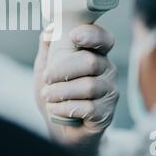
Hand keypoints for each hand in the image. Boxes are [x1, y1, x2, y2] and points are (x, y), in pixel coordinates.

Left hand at [34, 25, 118, 155]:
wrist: (59, 128)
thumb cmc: (56, 93)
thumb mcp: (46, 68)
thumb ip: (48, 47)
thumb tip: (50, 27)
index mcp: (95, 54)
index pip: (103, 39)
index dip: (92, 35)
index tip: (74, 37)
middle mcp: (107, 70)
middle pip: (90, 62)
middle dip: (62, 69)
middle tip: (47, 79)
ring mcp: (109, 92)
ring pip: (88, 86)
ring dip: (61, 91)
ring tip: (48, 96)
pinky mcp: (106, 113)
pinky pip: (88, 108)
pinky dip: (65, 107)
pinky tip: (55, 109)